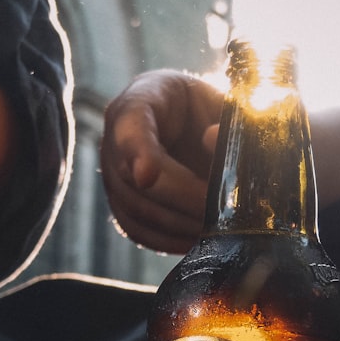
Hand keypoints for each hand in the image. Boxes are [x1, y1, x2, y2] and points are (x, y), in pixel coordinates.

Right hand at [100, 70, 222, 253]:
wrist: (196, 123)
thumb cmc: (214, 109)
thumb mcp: (226, 103)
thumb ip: (226, 119)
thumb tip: (213, 138)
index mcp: (142, 97)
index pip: (130, 124)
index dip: (137, 151)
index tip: (147, 176)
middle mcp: (116, 136)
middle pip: (134, 178)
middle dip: (180, 199)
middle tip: (220, 213)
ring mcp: (114, 174)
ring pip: (136, 209)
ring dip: (178, 224)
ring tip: (215, 230)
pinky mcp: (123, 205)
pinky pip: (138, 230)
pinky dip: (168, 241)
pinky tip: (197, 242)